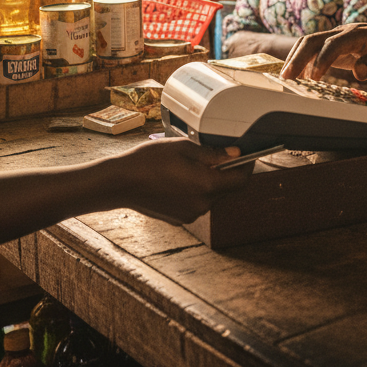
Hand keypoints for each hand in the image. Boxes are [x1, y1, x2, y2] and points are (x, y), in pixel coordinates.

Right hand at [112, 138, 251, 223]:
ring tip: (191, 164)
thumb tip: (236, 153)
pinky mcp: (180, 218)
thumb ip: (214, 153)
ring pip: (212, 195)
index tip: (246, 153)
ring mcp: (191, 214)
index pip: (241, 179)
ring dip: (210, 181)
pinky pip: (198, 202)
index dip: (247, 165)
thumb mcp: (185, 147)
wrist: (120, 183)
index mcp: (207, 185)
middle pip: (227, 188)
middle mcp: (202, 204)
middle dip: (226, 171)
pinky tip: (179, 178)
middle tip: (215, 154)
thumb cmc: (149, 160)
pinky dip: (196, 190)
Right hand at [282, 21, 366, 81]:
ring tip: (285, 78)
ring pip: (307, 42)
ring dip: (294, 58)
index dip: (322, 59)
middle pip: (312, 39)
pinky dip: (300, 60)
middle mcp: (340, 32)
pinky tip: (296, 76)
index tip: (314, 77)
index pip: (333, 43)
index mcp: (356, 33)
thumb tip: (358, 73)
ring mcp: (333, 36)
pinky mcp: (329, 44)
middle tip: (287, 77)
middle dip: (298, 57)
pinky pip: (310, 49)